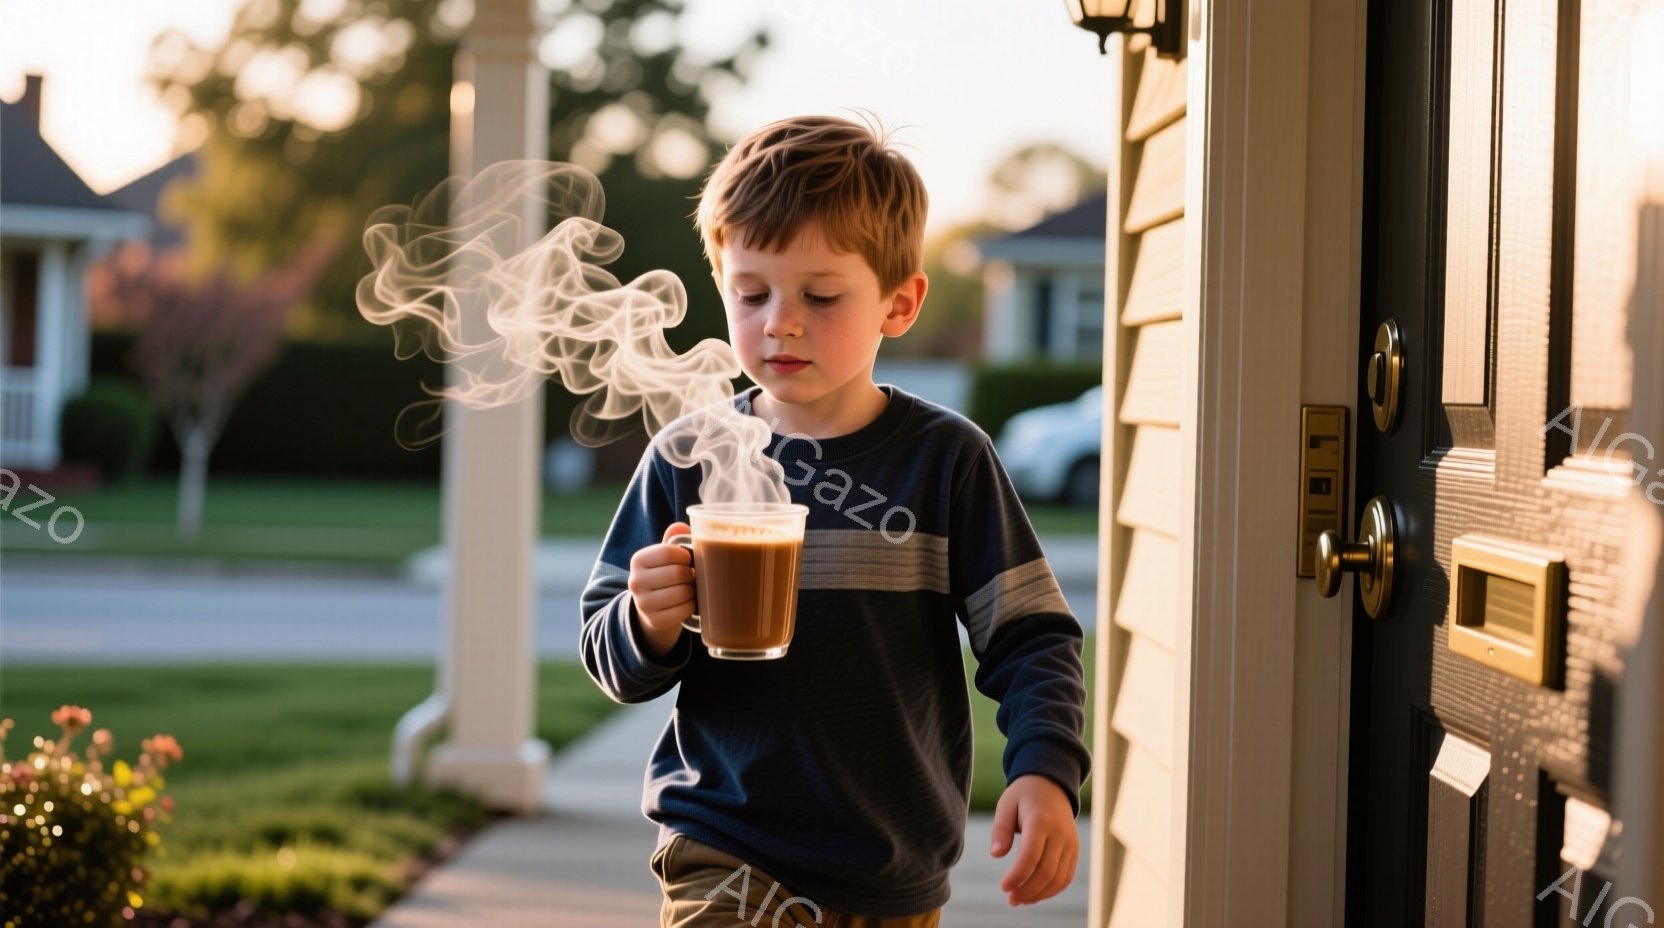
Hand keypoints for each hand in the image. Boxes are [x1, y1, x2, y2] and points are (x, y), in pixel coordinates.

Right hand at [627, 523, 694, 658]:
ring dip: (692, 591)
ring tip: (688, 589)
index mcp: (638, 560)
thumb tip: (681, 527)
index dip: (686, 555)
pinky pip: (684, 611)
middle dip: (691, 574)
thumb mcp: (665, 555)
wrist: (652, 608)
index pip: (670, 551)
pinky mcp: (654, 621)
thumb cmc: (665, 574)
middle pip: (678, 573)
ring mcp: (643, 604)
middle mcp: (635, 581)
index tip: (687, 560)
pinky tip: (686, 603)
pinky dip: (691, 606)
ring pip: (682, 593)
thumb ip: (674, 539)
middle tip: (690, 576)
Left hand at [990, 774, 1078, 905]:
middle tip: (1011, 899)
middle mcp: (1060, 833)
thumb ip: (1000, 829)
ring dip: (1040, 894)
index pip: (1030, 856)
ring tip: (1021, 899)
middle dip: (1028, 890)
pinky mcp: (1075, 849)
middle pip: (1046, 871)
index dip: (1017, 875)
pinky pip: (1067, 876)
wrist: (1051, 784)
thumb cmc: (1023, 796)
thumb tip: (996, 855)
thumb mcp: (1006, 804)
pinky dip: (1053, 889)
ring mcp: (1070, 842)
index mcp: (1040, 820)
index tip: (1003, 887)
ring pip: (1059, 878)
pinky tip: (1036, 893)